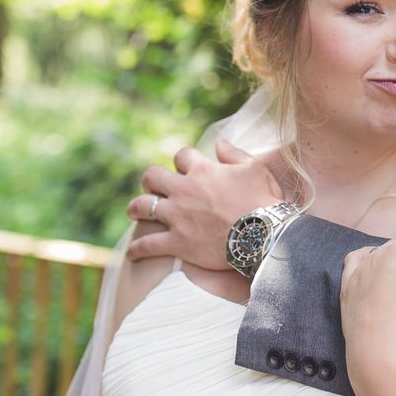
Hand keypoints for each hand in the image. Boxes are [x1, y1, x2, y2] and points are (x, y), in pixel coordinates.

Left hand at [125, 139, 282, 268]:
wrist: (264, 235)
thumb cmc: (264, 200)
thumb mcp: (255, 169)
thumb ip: (234, 154)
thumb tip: (219, 142)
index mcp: (202, 170)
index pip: (182, 155)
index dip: (183, 160)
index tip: (186, 167)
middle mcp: (184, 190)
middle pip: (152, 177)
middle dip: (151, 180)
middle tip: (153, 187)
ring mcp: (177, 217)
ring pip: (144, 207)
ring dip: (136, 208)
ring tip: (133, 211)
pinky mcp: (177, 242)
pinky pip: (148, 245)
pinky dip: (137, 249)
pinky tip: (131, 253)